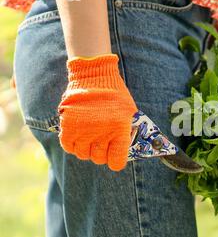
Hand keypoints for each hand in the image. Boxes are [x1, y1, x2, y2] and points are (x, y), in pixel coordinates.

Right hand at [58, 54, 137, 170]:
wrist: (95, 75)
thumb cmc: (115, 93)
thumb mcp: (129, 112)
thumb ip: (126, 131)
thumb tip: (122, 148)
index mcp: (120, 131)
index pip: (116, 162)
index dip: (115, 161)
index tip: (114, 158)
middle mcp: (102, 134)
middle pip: (99, 159)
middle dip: (101, 154)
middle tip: (101, 145)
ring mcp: (84, 131)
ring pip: (84, 154)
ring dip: (87, 150)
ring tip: (89, 140)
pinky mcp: (68, 126)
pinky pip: (69, 146)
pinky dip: (73, 145)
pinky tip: (78, 138)